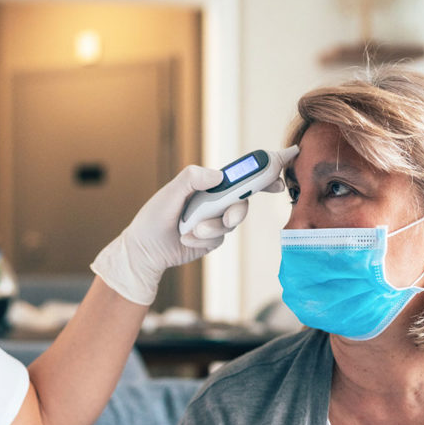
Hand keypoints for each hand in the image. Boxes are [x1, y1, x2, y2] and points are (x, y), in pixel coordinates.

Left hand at [90, 165, 250, 305]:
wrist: (145, 250)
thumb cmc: (154, 217)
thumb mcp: (169, 193)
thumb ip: (191, 179)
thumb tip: (218, 175)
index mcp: (207, 185)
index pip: (238, 176)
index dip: (261, 174)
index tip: (277, 177)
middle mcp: (215, 200)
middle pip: (242, 200)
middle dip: (238, 209)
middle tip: (228, 216)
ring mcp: (215, 220)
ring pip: (231, 221)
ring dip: (212, 227)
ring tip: (191, 230)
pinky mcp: (213, 239)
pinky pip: (221, 238)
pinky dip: (204, 239)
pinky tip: (186, 238)